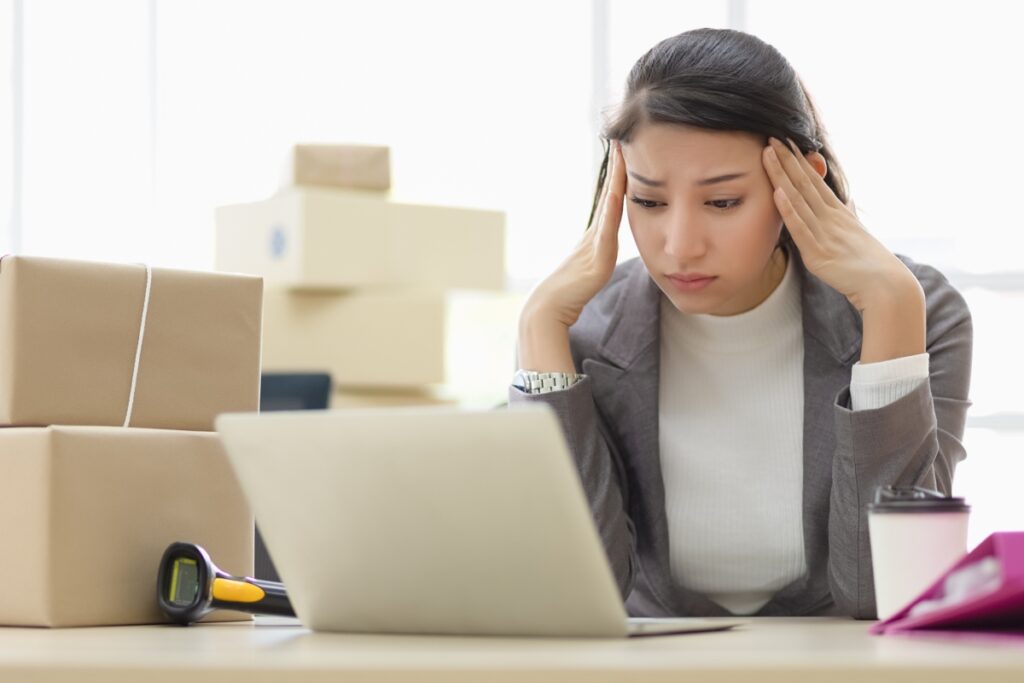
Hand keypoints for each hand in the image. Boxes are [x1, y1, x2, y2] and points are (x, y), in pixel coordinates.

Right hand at [518, 141, 625, 370]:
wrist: (550, 307)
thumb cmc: (569, 293)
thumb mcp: (593, 269)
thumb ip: (601, 256)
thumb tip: (605, 251)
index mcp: (597, 234)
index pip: (612, 197)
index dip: (619, 173)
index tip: (625, 149)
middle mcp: (595, 231)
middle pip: (610, 191)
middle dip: (619, 165)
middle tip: (623, 136)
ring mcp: (595, 240)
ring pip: (610, 202)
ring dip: (618, 176)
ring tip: (623, 151)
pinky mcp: (598, 254)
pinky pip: (608, 226)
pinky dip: (614, 205)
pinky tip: (619, 189)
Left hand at [762, 137, 916, 312]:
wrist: (886, 286)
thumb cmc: (870, 264)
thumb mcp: (855, 235)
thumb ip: (846, 219)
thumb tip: (846, 205)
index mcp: (838, 214)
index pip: (814, 182)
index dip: (798, 162)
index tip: (785, 143)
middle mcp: (830, 218)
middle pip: (804, 183)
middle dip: (786, 160)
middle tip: (771, 137)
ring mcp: (823, 233)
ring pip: (798, 198)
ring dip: (782, 175)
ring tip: (768, 154)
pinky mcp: (817, 253)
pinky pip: (800, 228)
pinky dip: (789, 210)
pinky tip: (778, 193)